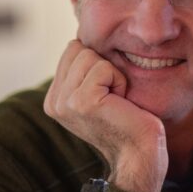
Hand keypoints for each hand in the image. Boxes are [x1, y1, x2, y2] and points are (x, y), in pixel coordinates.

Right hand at [44, 40, 166, 191]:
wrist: (139, 154)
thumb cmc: (127, 120)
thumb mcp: (96, 92)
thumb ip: (81, 70)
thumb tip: (80, 37)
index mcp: (54, 98)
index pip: (72, 49)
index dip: (97, 64)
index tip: (106, 94)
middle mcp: (54, 102)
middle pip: (78, 49)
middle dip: (103, 67)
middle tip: (113, 98)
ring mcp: (65, 103)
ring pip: (90, 56)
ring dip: (112, 75)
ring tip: (116, 101)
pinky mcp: (82, 102)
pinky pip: (104, 68)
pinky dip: (119, 81)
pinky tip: (120, 103)